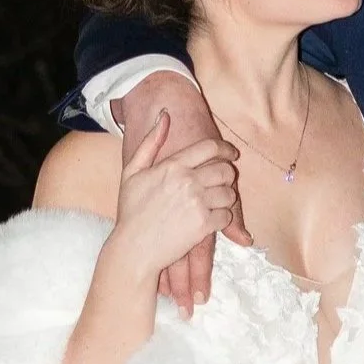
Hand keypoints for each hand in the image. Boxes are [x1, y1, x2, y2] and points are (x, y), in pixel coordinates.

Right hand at [111, 69, 245, 308]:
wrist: (134, 248)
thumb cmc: (131, 211)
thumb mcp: (133, 172)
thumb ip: (151, 142)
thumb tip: (165, 114)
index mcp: (173, 165)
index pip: (210, 148)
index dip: (226, 149)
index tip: (231, 154)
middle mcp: (188, 181)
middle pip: (226, 170)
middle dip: (228, 175)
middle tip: (222, 182)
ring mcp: (198, 203)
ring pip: (230, 193)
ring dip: (227, 197)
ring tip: (216, 202)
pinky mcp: (205, 225)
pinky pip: (227, 215)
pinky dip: (223, 218)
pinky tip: (211, 220)